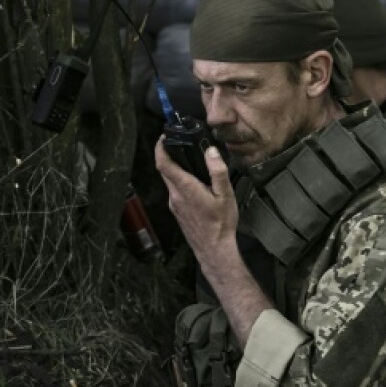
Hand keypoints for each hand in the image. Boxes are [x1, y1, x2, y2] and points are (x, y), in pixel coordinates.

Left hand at [154, 139, 238, 262]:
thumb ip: (217, 171)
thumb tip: (210, 151)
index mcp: (185, 189)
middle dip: (168, 155)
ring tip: (190, 162)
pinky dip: (180, 182)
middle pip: (165, 170)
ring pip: (169, 181)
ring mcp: (174, 205)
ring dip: (175, 169)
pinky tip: (195, 184)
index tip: (163, 137)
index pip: (163, 163)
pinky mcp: (177, 212)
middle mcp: (175, 196)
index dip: (160, 147)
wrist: (214, 249)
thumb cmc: (220, 224)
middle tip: (178, 144)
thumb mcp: (225, 195)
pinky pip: (175, 192)